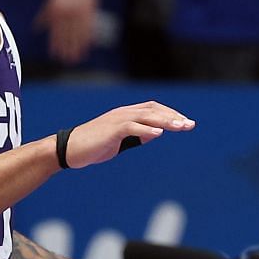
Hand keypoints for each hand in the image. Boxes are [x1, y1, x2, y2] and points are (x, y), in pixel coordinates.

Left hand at [38, 0, 97, 65]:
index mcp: (55, 9)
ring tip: (78, 57)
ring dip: (78, 46)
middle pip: (67, 34)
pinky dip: (89, 37)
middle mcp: (66, 12)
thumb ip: (45, 15)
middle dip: (67, 48)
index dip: (55, 44)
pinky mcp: (89, 9)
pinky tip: (89, 45)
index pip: (55, 31)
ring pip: (78, 33)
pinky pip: (89, 27)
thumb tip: (36, 28)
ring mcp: (79, 11)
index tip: (56, 55)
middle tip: (68, 60)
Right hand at [65, 100, 195, 168]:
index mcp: (126, 114)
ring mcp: (116, 120)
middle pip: (153, 110)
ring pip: (146, 116)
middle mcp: (123, 113)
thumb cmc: (93, 146)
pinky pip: (131, 127)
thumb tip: (154, 134)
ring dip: (165, 121)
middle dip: (173, 117)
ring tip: (181, 127)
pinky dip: (146, 130)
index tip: (186, 123)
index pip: (153, 109)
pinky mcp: (110, 130)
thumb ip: (137, 135)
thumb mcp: (119, 140)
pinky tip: (158, 134)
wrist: (68, 150)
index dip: (170, 114)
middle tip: (190, 125)